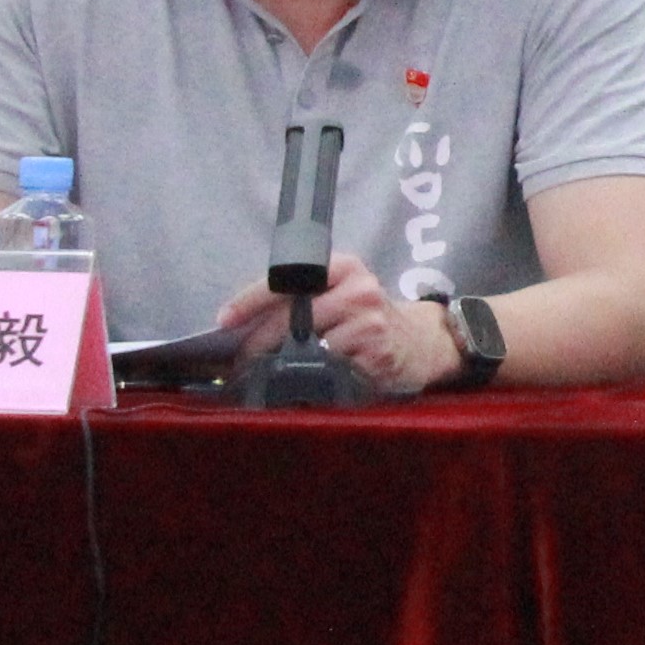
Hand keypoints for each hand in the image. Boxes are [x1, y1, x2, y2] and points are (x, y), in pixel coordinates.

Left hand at [217, 253, 459, 396]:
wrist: (420, 344)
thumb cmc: (367, 320)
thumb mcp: (341, 295)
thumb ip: (302, 300)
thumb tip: (243, 324)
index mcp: (345, 267)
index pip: (287, 280)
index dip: (250, 301)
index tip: (224, 320)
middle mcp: (359, 288)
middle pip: (291, 316)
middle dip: (260, 341)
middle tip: (244, 359)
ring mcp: (370, 319)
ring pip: (306, 345)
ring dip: (284, 362)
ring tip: (274, 371)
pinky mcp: (376, 351)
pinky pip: (328, 367)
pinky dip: (315, 375)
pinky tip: (316, 377)